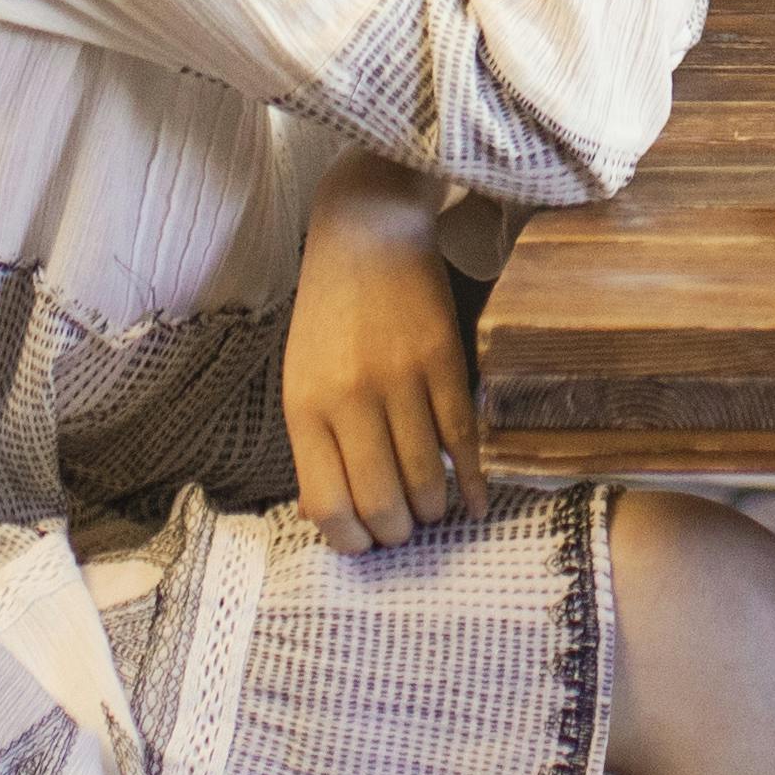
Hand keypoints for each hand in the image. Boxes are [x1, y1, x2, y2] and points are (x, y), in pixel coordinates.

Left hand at [285, 157, 479, 552]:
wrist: (367, 232)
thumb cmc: (330, 313)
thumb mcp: (301, 378)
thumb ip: (316, 444)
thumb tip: (331, 513)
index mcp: (304, 408)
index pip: (327, 504)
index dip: (351, 540)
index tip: (365, 542)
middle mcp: (349, 398)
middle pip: (380, 500)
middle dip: (397, 532)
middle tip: (405, 531)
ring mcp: (399, 379)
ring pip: (425, 476)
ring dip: (433, 510)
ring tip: (434, 511)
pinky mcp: (444, 360)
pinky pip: (463, 438)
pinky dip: (471, 480)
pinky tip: (473, 502)